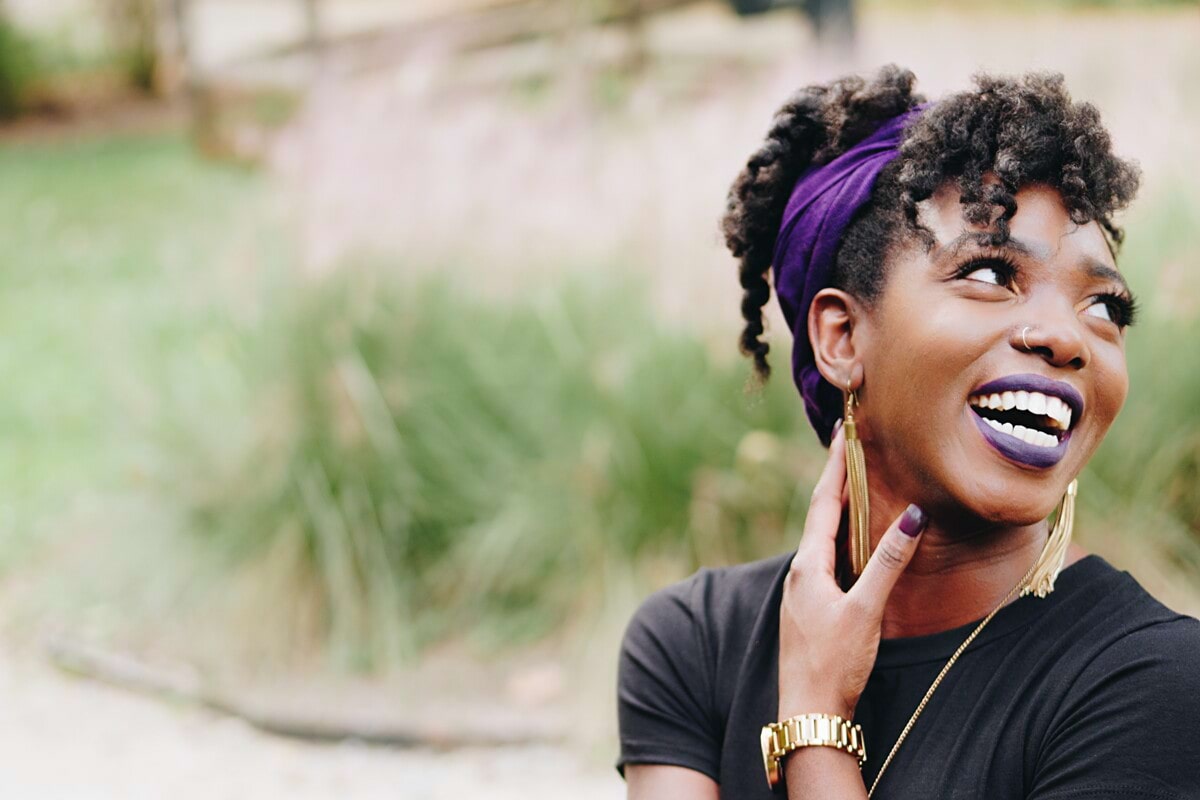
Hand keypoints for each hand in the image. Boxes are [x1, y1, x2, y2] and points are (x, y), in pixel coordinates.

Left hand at [777, 421, 927, 720]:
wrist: (809, 711)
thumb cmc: (834, 663)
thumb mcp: (865, 610)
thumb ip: (888, 563)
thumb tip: (911, 516)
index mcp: (808, 566)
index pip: (823, 504)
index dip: (835, 468)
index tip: (843, 434)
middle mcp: (800, 572)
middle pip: (820, 515)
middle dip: (836, 480)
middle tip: (848, 447)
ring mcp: (803, 590)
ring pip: (822, 537)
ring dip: (838, 508)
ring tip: (852, 482)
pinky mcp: (811, 607)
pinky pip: (826, 558)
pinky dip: (840, 537)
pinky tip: (850, 541)